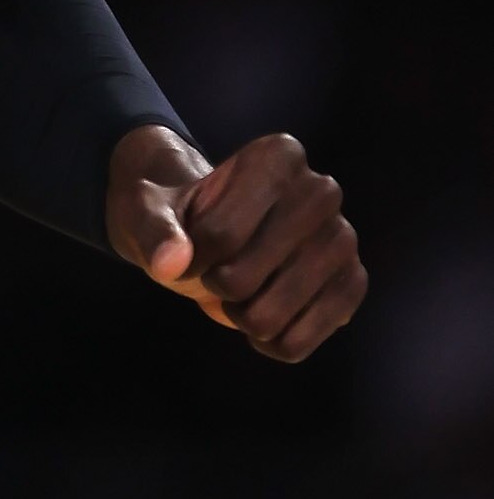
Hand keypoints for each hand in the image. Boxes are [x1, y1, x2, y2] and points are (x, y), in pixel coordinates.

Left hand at [108, 124, 366, 361]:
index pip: (220, 234)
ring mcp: (343, 238)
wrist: (211, 236)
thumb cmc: (178, 214)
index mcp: (278, 155)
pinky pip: (299, 342)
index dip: (190, 255)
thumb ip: (153, 230)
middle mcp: (321, 191)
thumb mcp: (146, 209)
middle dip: (214, 285)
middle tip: (215, 268)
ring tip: (240, 290)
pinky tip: (263, 320)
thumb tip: (171, 263)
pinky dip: (268, 342)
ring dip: (239, 317)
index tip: (189, 244)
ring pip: (271, 315)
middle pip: (243, 278)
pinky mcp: (352, 284)